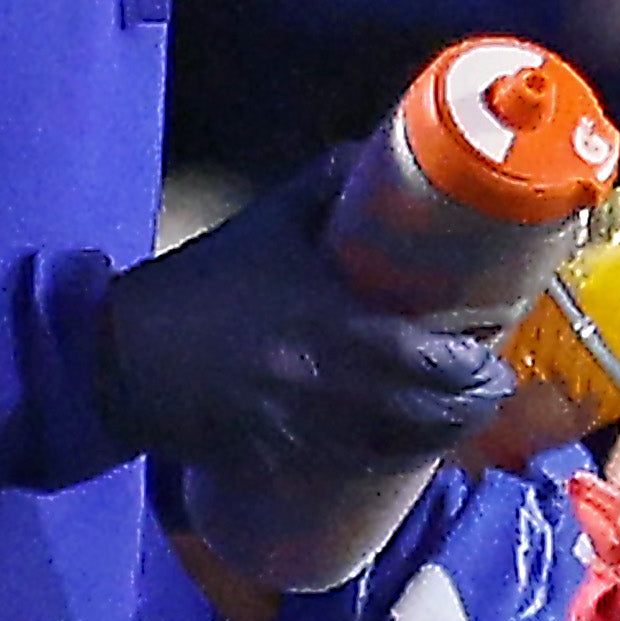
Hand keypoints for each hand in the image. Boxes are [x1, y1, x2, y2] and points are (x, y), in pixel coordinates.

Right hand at [93, 145, 518, 493]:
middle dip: (471, 406)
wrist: (125, 359)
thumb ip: (324, 185)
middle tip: (494, 389)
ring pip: (399, 448)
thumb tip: (378, 152)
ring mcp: (307, 431)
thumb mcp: (264, 223)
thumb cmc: (200, 287)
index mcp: (329, 322)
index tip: (492, 349)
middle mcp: (327, 384)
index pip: (427, 357)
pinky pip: (357, 469)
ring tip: (468, 422)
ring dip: (444, 440)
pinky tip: (414, 449)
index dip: (471, 365)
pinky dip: (396, 460)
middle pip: (426, 412)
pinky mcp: (285, 461)